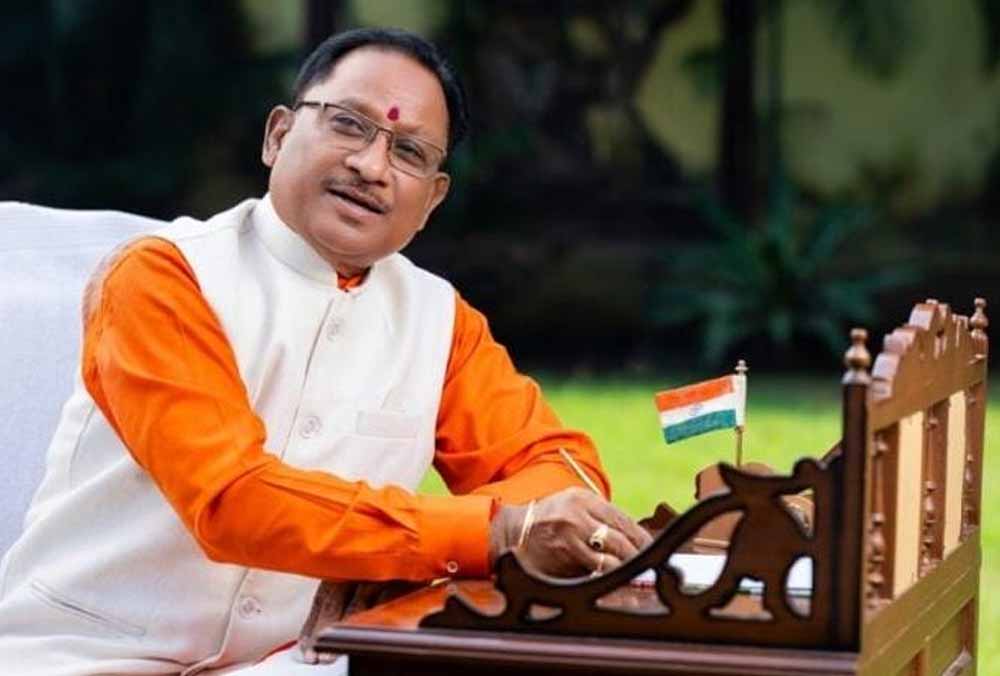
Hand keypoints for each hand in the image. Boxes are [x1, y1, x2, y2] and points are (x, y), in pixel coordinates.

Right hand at [489, 487, 652, 577]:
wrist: (512, 532)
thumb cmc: (548, 520)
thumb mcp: (572, 505)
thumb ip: (600, 516)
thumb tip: (635, 538)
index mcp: (583, 499)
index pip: (622, 520)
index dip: (641, 538)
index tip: (651, 549)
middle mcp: (576, 516)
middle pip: (620, 540)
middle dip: (637, 557)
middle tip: (648, 568)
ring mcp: (568, 539)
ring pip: (609, 560)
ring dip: (625, 572)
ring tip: (635, 578)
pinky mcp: (561, 560)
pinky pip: (592, 573)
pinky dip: (606, 580)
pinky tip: (614, 584)